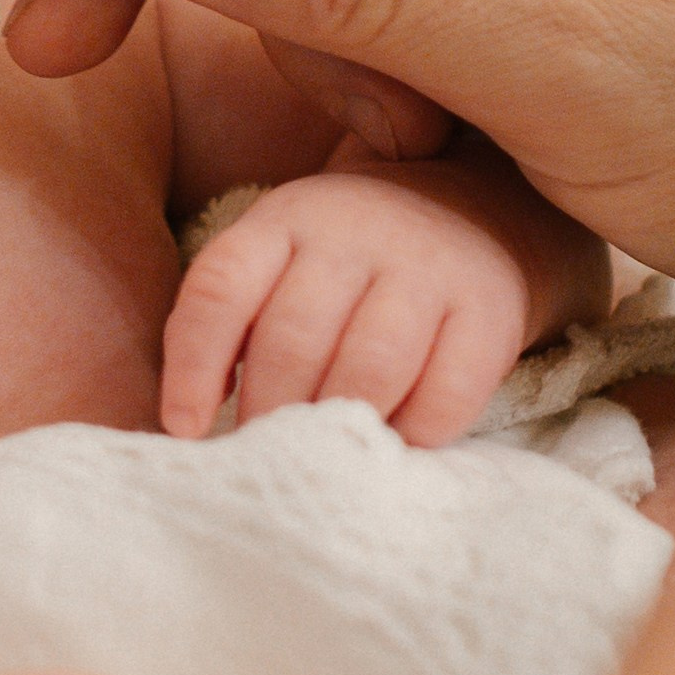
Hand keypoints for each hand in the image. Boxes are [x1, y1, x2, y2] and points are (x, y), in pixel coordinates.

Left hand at [164, 166, 557, 443]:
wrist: (472, 215)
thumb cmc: (346, 266)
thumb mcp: (280, 262)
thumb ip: (233, 322)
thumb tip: (191, 423)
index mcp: (286, 218)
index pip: (221, 288)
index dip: (193, 366)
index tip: (184, 431)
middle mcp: (356, 230)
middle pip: (293, 340)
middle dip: (268, 414)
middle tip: (262, 459)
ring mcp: (428, 266)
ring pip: (367, 370)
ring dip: (335, 430)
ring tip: (320, 459)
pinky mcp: (490, 309)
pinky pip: (445, 396)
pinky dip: (411, 436)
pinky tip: (391, 443)